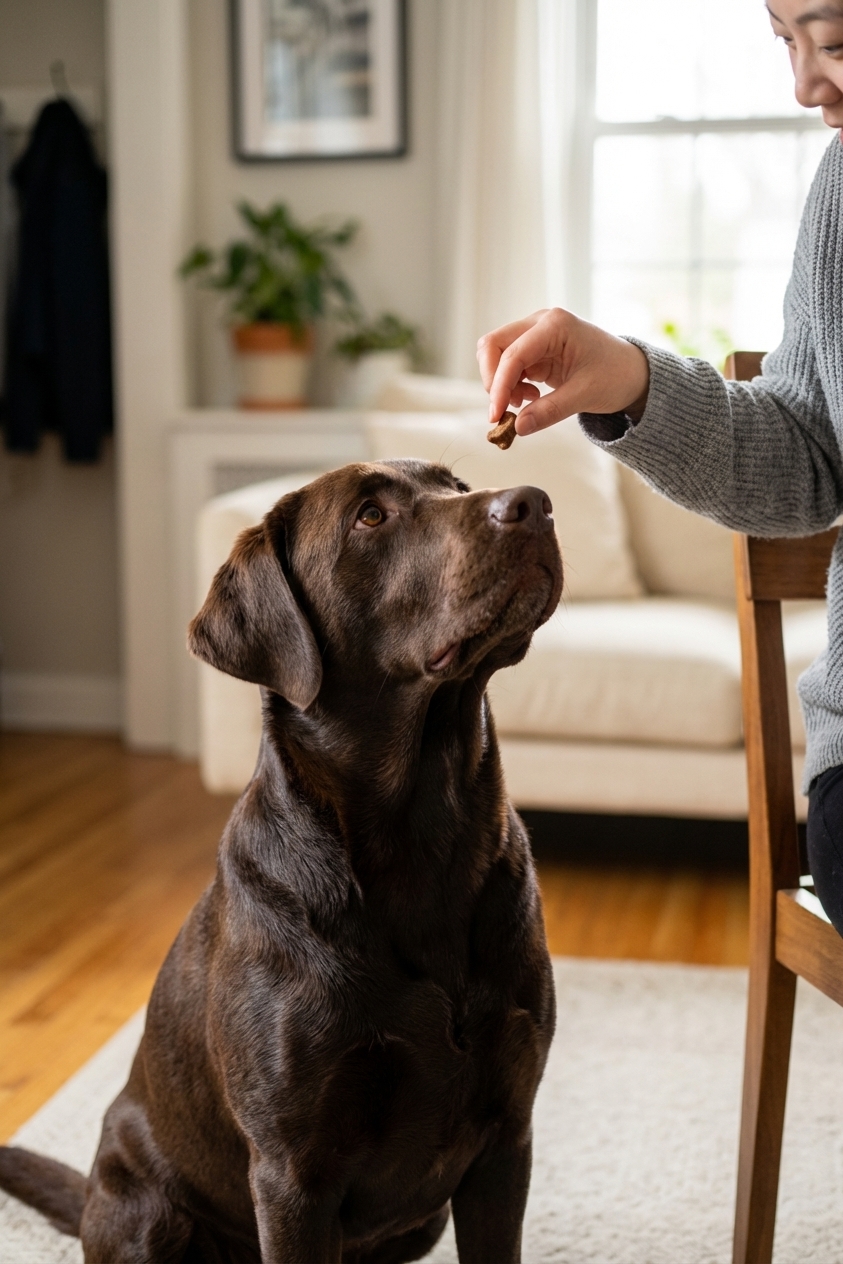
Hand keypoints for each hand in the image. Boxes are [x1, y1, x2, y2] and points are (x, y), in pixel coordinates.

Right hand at [477, 308, 649, 434]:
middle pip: (493, 345)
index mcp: (555, 325)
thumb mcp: (584, 395)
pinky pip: (508, 366)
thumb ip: (549, 411)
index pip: (513, 354)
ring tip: (523, 403)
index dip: (499, 386)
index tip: (496, 416)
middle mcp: (540, 323)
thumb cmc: (616, 375)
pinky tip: (530, 397)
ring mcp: (535, 335)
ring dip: (500, 383)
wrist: (632, 373)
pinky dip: (510, 385)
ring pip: (496, 355)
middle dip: (492, 380)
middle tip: (503, 410)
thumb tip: (518, 427)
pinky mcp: (535, 350)